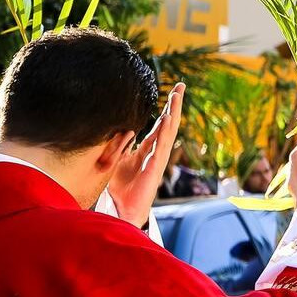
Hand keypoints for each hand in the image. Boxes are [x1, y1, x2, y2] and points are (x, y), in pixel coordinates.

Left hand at [107, 83, 185, 228]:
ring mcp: (157, 159)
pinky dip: (165, 131)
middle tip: (181, 86)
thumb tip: (121, 129)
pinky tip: (168, 118)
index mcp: (147, 149)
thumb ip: (118, 145)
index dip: (165, 109)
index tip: (171, 93)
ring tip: (177, 96)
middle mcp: (156, 152)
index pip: (159, 125)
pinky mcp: (154, 167)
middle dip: (175, 105)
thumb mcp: (115, 160)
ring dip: (173, 113)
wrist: (123, 210)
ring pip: (168, 131)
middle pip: (168, 124)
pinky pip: (161, 146)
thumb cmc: (120, 189)